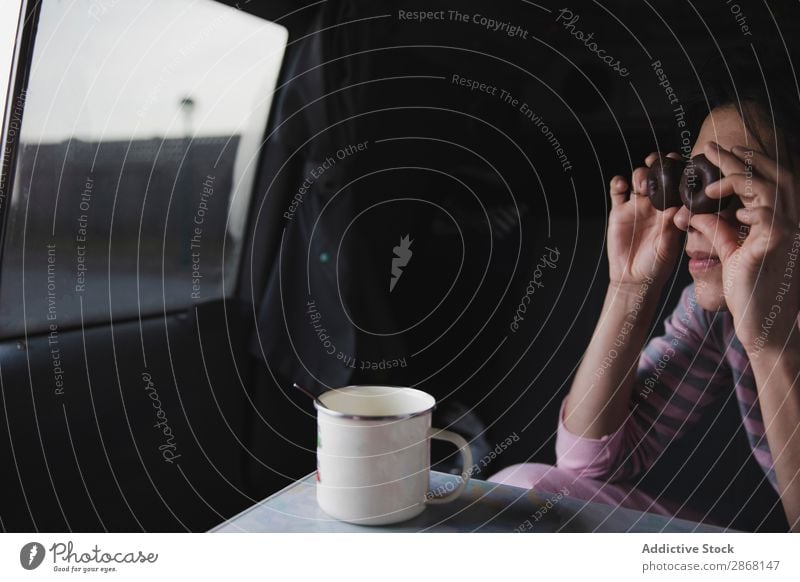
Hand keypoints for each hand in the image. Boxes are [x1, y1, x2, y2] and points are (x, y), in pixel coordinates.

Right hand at [607, 152, 682, 287]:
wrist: (632, 278)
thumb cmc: (656, 266)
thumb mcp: (667, 248)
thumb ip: (669, 228)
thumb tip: (675, 207)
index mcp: (672, 210)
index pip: (677, 184)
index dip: (678, 171)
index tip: (679, 163)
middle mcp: (655, 205)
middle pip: (657, 176)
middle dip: (658, 165)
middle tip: (658, 162)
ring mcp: (636, 206)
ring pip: (638, 180)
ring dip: (640, 174)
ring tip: (641, 183)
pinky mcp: (618, 211)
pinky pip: (617, 191)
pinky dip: (618, 183)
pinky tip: (621, 185)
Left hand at [692, 141, 799, 351]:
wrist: (766, 328)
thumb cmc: (751, 295)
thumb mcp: (733, 255)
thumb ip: (718, 233)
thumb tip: (696, 215)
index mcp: (781, 223)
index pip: (769, 182)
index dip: (747, 163)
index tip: (720, 153)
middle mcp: (791, 223)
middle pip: (774, 175)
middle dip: (742, 157)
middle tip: (709, 147)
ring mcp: (788, 233)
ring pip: (773, 186)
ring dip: (740, 173)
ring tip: (710, 168)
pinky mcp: (777, 246)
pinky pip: (767, 212)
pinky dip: (747, 201)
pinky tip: (724, 201)